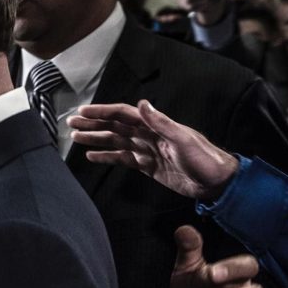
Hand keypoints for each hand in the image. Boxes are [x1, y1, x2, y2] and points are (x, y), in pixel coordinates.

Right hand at [69, 100, 238, 200]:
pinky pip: (123, 160)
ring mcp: (148, 151)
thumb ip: (161, 122)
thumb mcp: (183, 139)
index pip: (123, 115)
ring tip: (76, 138)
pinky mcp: (148, 167)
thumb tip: (141, 104)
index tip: (83, 112)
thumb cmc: (205, 158)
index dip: (102, 112)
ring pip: (116, 143)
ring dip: (96, 139)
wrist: (217, 182)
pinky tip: (93, 157)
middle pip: (115, 127)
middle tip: (71, 123)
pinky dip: (107, 157)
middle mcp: (149, 135)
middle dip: (93, 124)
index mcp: (156, 125)